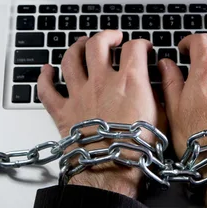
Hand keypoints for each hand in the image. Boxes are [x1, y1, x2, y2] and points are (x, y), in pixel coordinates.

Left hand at [37, 30, 165, 198]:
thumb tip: (159, 82)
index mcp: (129, 81)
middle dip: (107, 36)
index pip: (134, 47)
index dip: (141, 44)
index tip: (143, 48)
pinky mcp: (63, 112)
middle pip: (98, 44)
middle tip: (113, 38)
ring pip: (71, 59)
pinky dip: (44, 78)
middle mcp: (101, 82)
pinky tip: (47, 70)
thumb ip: (160, 94)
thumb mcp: (162, 117)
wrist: (111, 172)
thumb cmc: (137, 151)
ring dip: (77, 47)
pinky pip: (47, 90)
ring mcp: (79, 94)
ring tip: (82, 44)